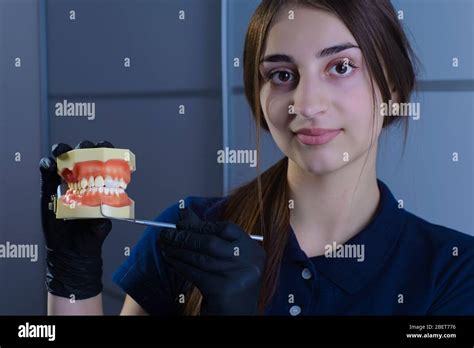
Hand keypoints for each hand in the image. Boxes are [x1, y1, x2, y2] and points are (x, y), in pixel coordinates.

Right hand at [39, 140, 113, 298]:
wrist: (74, 251)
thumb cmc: (91, 234)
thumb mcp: (101, 226)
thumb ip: (102, 217)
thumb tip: (102, 210)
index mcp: (100, 184)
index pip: (103, 162)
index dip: (105, 151)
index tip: (105, 146)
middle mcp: (83, 181)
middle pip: (83, 156)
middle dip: (83, 148)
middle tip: (83, 150)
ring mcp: (66, 184)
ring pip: (62, 160)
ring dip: (61, 151)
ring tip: (61, 152)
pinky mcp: (50, 191)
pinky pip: (47, 175)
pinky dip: (46, 167)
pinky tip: (48, 165)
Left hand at [157, 207, 265, 314]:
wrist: (236, 315)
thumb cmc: (230, 283)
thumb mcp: (224, 257)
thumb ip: (208, 234)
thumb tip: (184, 212)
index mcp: (253, 251)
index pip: (227, 228)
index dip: (201, 225)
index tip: (181, 223)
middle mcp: (249, 262)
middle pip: (211, 242)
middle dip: (184, 236)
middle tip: (166, 233)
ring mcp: (237, 276)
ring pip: (200, 258)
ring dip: (178, 250)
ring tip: (165, 245)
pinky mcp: (222, 290)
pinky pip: (195, 273)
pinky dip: (179, 264)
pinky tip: (170, 259)